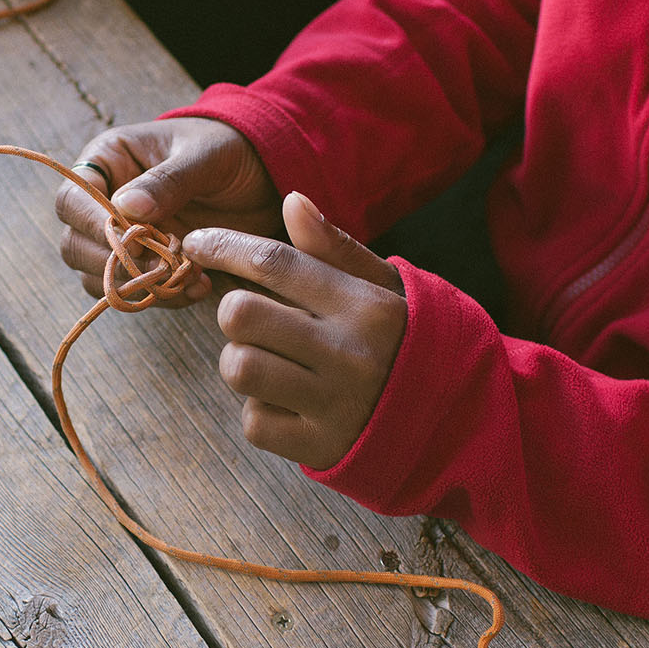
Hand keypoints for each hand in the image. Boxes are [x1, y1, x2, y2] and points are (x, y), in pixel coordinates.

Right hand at [55, 117, 282, 307]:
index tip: (131, 241)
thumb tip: (125, 207)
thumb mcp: (205, 157)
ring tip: (185, 279)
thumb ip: (167, 180)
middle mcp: (105, 201)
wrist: (263, 174)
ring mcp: (124, 236)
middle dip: (114, 264)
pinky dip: (162, 297)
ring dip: (138, 286)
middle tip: (158, 267)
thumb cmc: (231, 149)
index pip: (72, 199)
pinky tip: (198, 287)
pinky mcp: (146, 263)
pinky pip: (135, 291)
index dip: (90, 225)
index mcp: (107, 160)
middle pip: (75, 245)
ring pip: (100, 276)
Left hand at [185, 193, 406, 469]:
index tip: (197, 243)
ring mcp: (334, 403)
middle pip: (240, 314)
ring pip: (239, 368)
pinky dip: (261, 411)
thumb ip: (333, 247)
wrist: (451, 419)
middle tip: (257, 320)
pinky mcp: (320, 447)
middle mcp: (348, 352)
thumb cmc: (399, 339)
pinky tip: (288, 402)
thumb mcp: (380, 287)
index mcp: (363, 304)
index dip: (224, 246)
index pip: (274, 262)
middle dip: (235, 312)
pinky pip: (254, 423)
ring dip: (242, 361)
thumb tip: (291, 200)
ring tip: (270, 361)